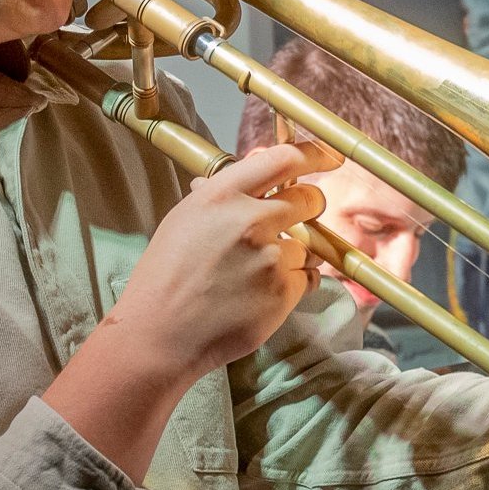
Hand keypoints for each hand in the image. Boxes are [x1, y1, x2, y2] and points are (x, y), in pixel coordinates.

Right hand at [107, 142, 336, 373]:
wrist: (159, 334)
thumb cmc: (166, 275)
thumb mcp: (186, 218)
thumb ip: (224, 191)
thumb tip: (254, 163)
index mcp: (222, 195)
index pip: (284, 159)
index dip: (314, 155)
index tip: (329, 158)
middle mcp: (250, 220)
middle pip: (310, 199)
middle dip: (307, 208)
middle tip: (292, 221)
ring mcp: (270, 257)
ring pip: (307, 245)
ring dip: (291, 255)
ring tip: (254, 273)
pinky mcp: (283, 292)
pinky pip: (307, 278)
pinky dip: (291, 285)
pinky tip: (260, 294)